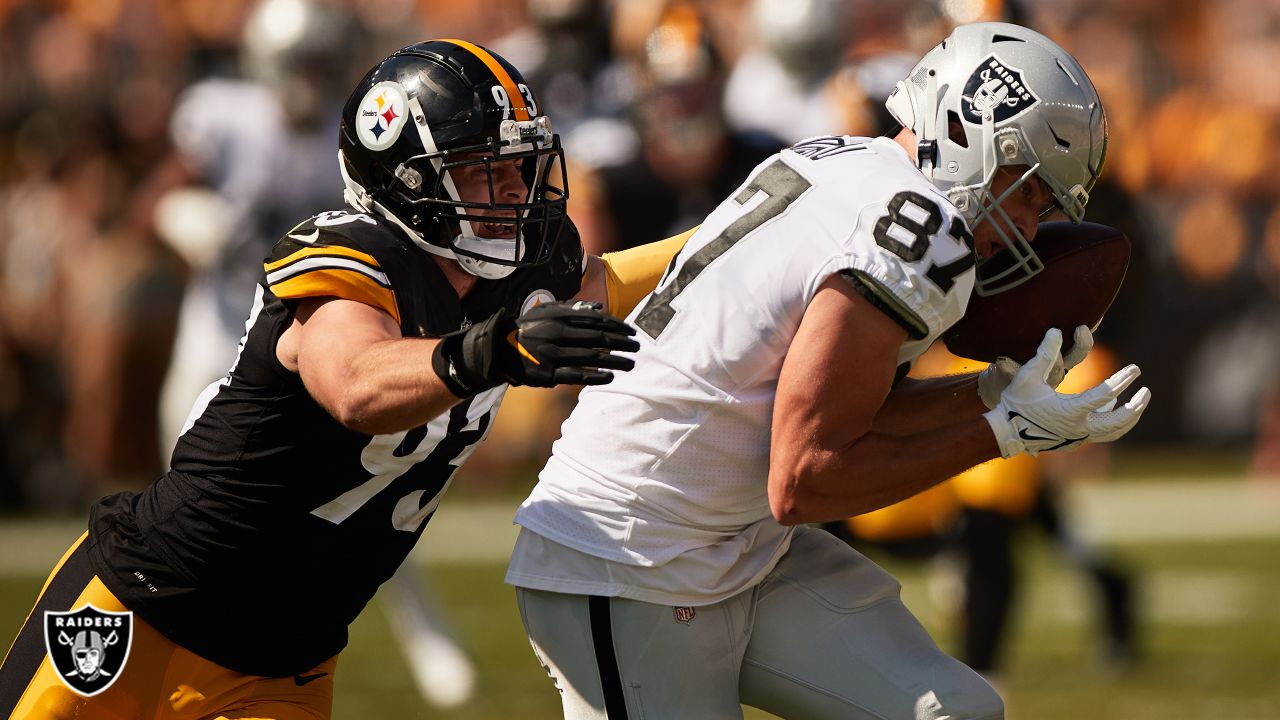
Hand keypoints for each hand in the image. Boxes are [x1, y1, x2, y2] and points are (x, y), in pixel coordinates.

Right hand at [433, 301, 638, 394]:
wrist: (497, 350)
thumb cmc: (527, 329)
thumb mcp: (546, 311)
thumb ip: (572, 308)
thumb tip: (599, 308)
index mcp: (558, 317)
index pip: (596, 321)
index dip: (617, 326)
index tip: (632, 332)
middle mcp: (557, 334)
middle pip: (598, 338)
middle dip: (622, 343)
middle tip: (638, 347)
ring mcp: (553, 355)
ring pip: (592, 357)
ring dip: (615, 360)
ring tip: (632, 363)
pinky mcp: (548, 374)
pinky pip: (577, 375)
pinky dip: (596, 376)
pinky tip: (611, 376)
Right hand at [984, 329, 1150, 457]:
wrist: (1004, 432)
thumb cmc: (1016, 402)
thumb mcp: (1028, 376)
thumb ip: (1043, 354)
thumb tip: (1056, 331)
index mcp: (1070, 410)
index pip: (1105, 393)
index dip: (1123, 380)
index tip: (1136, 369)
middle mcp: (1078, 428)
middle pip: (1118, 420)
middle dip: (1136, 406)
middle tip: (1146, 391)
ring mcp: (1077, 438)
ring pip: (1112, 432)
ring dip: (1128, 419)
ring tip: (1136, 405)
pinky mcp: (1073, 442)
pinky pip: (1099, 434)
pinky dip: (1110, 423)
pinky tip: (1109, 409)